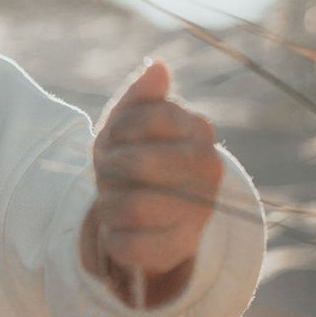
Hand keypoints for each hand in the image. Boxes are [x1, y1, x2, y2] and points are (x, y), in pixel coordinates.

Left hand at [80, 59, 222, 307]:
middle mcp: (208, 169)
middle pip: (134, 164)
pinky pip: (125, 243)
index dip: (115, 129)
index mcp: (198, 130)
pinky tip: (120, 230)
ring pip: (128, 207)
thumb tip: (156, 67)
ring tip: (113, 202)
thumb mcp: (130, 124)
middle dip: (109, 168)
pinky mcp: (179, 250)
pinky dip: (111, 236)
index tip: (114, 138)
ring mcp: (198, 212)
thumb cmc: (137, 157)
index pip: (143, 118)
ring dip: (107, 204)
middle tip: (109, 173)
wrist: (152, 215)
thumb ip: (140, 97)